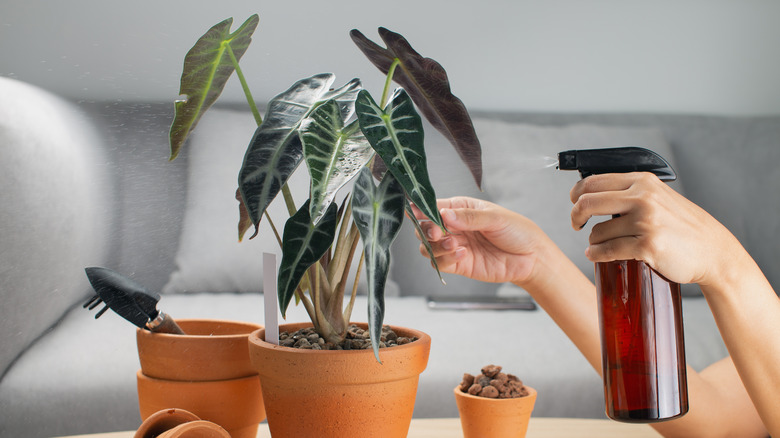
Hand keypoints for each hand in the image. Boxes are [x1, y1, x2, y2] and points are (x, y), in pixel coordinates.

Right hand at [411, 196, 548, 284]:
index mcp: (460, 208)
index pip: (434, 207)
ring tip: (455, 243)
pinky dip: (446, 259)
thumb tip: (445, 215)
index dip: (422, 209)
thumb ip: (469, 217)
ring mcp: (455, 246)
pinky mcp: (459, 264)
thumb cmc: (517, 231)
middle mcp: (454, 227)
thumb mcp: (495, 218)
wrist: (531, 257)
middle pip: (425, 228)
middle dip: (427, 230)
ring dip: (436, 246)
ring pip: (429, 247)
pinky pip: (441, 263)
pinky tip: (463, 253)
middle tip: (437, 232)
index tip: (416, 211)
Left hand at [569, 172, 737, 285]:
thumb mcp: (659, 198)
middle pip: (587, 202)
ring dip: (593, 241)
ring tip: (601, 246)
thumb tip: (593, 194)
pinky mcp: (648, 245)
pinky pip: (608, 250)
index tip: (574, 203)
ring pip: (597, 232)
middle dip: (575, 215)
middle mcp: (643, 198)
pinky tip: (596, 256)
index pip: (594, 181)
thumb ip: (632, 193)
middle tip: (576, 224)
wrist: (713, 251)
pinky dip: (597, 255)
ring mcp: (646, 221)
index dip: (576, 194)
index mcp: (643, 182)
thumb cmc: (683, 226)